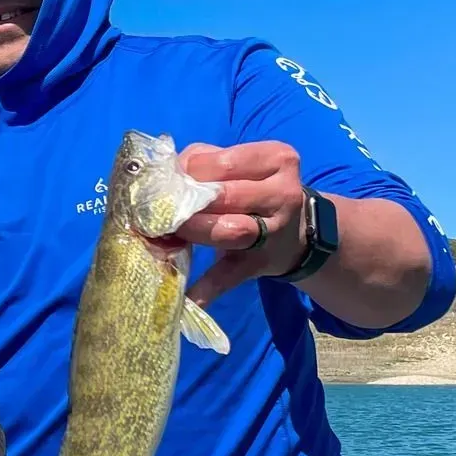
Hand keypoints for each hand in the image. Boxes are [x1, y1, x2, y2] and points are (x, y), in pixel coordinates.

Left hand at [178, 142, 307, 307]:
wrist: (295, 234)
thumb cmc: (256, 190)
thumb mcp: (243, 166)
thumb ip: (204, 161)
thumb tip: (164, 175)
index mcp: (276, 160)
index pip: (224, 161)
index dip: (188, 171)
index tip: (167, 180)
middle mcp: (283, 194)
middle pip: (225, 195)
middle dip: (187, 202)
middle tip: (160, 208)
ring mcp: (275, 232)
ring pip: (229, 229)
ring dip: (192, 231)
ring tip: (166, 232)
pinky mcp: (260, 264)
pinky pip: (229, 276)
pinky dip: (205, 288)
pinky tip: (185, 295)